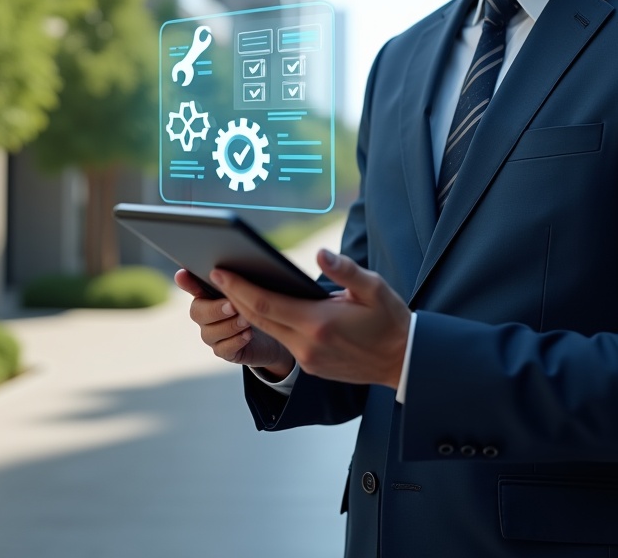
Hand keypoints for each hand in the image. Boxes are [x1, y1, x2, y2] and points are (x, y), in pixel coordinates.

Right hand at [174, 269, 294, 377]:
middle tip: (232, 305)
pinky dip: (236, 341)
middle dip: (215, 309)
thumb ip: (238, 279)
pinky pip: (223, 350)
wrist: (275, 330)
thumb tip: (229, 268)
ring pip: (210, 333)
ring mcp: (212, 335)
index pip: (192, 286)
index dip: (187, 282)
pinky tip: (248, 334)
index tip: (182, 274)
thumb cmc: (259, 302)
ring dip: (229, 325)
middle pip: (197, 312)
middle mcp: (205, 315)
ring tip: (247, 319)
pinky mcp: (225, 352)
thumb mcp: (252, 287)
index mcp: (208, 293)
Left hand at [209, 249, 410, 390]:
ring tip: (232, 288)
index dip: (239, 287)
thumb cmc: (389, 320)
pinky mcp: (311, 366)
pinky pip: (282, 341)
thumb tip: (320, 252)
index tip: (220, 271)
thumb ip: (345, 270)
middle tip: (215, 275)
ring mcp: (307, 359)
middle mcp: (307, 345)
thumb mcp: (374, 288)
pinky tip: (261, 308)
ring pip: (268, 330)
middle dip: (234, 296)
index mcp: (319, 323)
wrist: (402, 361)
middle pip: (258, 318)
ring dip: (247, 310)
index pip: (266, 303)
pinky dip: (267, 323)